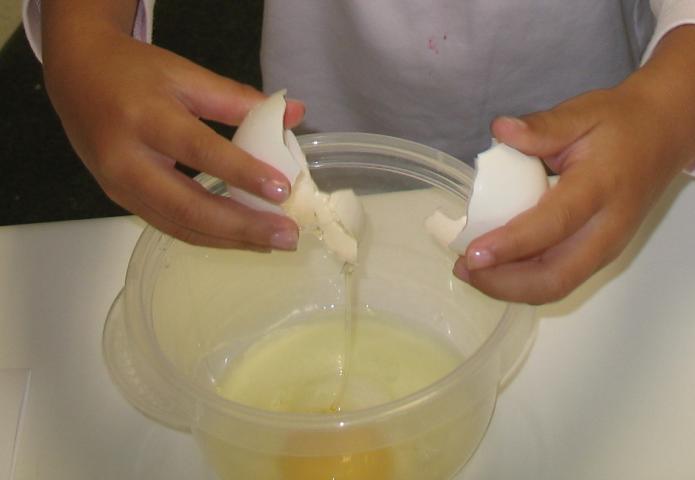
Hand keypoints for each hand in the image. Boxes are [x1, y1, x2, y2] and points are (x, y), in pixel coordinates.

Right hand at [43, 28, 304, 249]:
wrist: (77, 79)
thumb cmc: (134, 74)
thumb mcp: (186, 75)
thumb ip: (239, 99)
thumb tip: (296, 113)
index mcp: (144, 117)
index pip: (198, 151)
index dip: (241, 172)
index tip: (282, 189)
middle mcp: (127, 160)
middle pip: (188, 206)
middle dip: (242, 226)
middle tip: (287, 235)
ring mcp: (120, 188)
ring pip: (180, 227)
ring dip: (231, 240)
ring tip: (274, 242)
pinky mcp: (122, 202)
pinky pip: (171, 227)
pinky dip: (210, 237)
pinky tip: (243, 237)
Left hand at [453, 28, 694, 303]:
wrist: (662, 138)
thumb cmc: (619, 125)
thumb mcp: (582, 113)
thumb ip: (542, 127)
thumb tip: (500, 130)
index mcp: (600, 188)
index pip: (554, 224)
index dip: (511, 244)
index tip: (472, 252)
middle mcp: (607, 229)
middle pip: (555, 276)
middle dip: (504, 282)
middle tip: (463, 266)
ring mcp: (605, 248)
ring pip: (556, 286)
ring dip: (509, 288)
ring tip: (470, 271)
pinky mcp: (598, 256)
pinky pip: (558, 280)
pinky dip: (522, 283)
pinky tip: (494, 268)